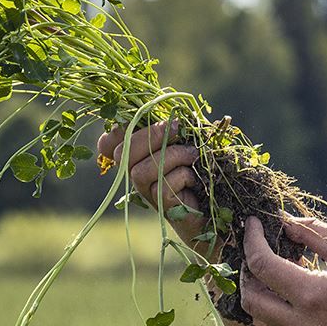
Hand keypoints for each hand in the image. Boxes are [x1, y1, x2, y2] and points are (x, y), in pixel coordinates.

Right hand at [96, 120, 211, 258]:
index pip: (109, 144)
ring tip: (193, 154)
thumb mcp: (186, 143)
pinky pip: (163, 187)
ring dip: (172, 155)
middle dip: (151, 135)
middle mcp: (137, 176)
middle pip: (123, 154)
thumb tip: (171, 116)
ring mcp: (149, 194)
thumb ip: (173, 129)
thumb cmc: (202, 169)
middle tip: (177, 128)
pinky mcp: (165, 209)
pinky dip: (183, 176)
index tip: (141, 120)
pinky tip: (194, 179)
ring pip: (140, 172)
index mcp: (139, 157)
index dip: (115, 132)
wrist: (217, 209)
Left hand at [239, 215, 326, 325]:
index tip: (252, 222)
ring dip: (259, 287)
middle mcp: (304, 323)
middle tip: (255, 244)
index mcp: (313, 295)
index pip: (262, 266)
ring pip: (263, 314)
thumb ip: (313, 234)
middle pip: (251, 298)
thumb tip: (283, 221)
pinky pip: (281, 324)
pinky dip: (276, 301)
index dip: (251, 240)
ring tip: (272, 260)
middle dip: (245, 269)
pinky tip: (290, 280)